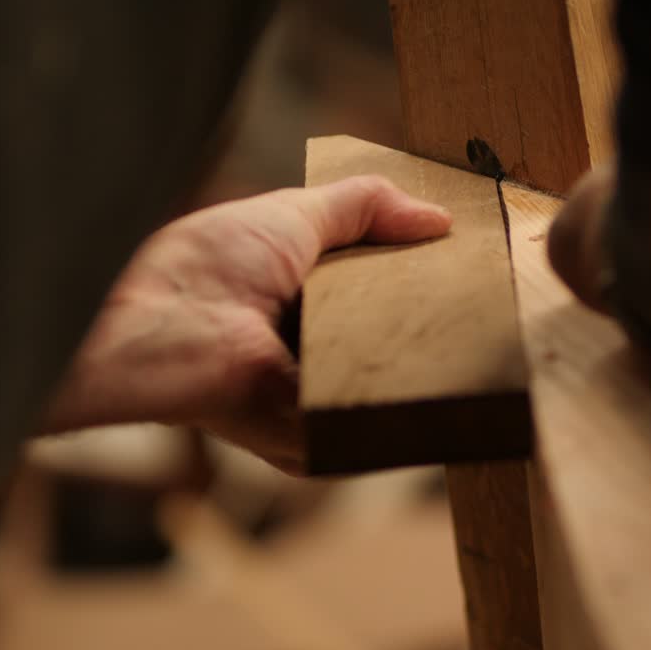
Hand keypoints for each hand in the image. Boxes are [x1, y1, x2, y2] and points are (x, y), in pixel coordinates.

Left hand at [43, 176, 451, 471]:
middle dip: (434, 329)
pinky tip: (450, 377)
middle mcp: (307, 359)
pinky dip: (408, 404)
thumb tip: (438, 217)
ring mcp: (312, 404)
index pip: (375, 302)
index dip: (416, 284)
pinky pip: (375, 425)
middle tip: (489, 304)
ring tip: (480, 335)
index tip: (464, 270)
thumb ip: (363, 207)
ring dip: (427, 367)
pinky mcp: (315, 442)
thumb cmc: (205, 266)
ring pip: (387, 388)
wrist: (161, 326)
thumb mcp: (296, 215)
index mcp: (299, 308)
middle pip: (389, 349)